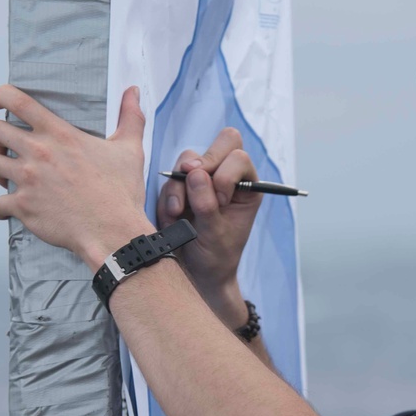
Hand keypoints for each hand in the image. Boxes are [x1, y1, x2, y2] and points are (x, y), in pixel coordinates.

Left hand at [0, 84, 154, 268]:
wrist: (113, 231)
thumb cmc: (120, 193)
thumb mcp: (129, 149)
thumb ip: (130, 117)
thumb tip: (133, 93)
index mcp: (60, 134)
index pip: (16, 101)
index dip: (1, 96)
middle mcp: (38, 153)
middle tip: (9, 147)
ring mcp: (27, 180)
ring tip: (11, 177)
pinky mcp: (23, 207)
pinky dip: (1, 207)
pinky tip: (11, 209)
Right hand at [157, 128, 261, 318]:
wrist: (196, 273)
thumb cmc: (216, 256)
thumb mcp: (215, 234)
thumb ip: (207, 204)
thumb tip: (194, 173)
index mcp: (247, 186)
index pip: (238, 157)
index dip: (225, 174)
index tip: (220, 201)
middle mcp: (226, 176)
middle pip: (222, 142)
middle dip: (204, 163)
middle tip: (193, 184)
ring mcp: (202, 179)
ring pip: (189, 159)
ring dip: (182, 186)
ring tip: (180, 213)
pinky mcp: (181, 187)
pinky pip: (170, 178)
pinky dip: (169, 196)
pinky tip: (174, 217)